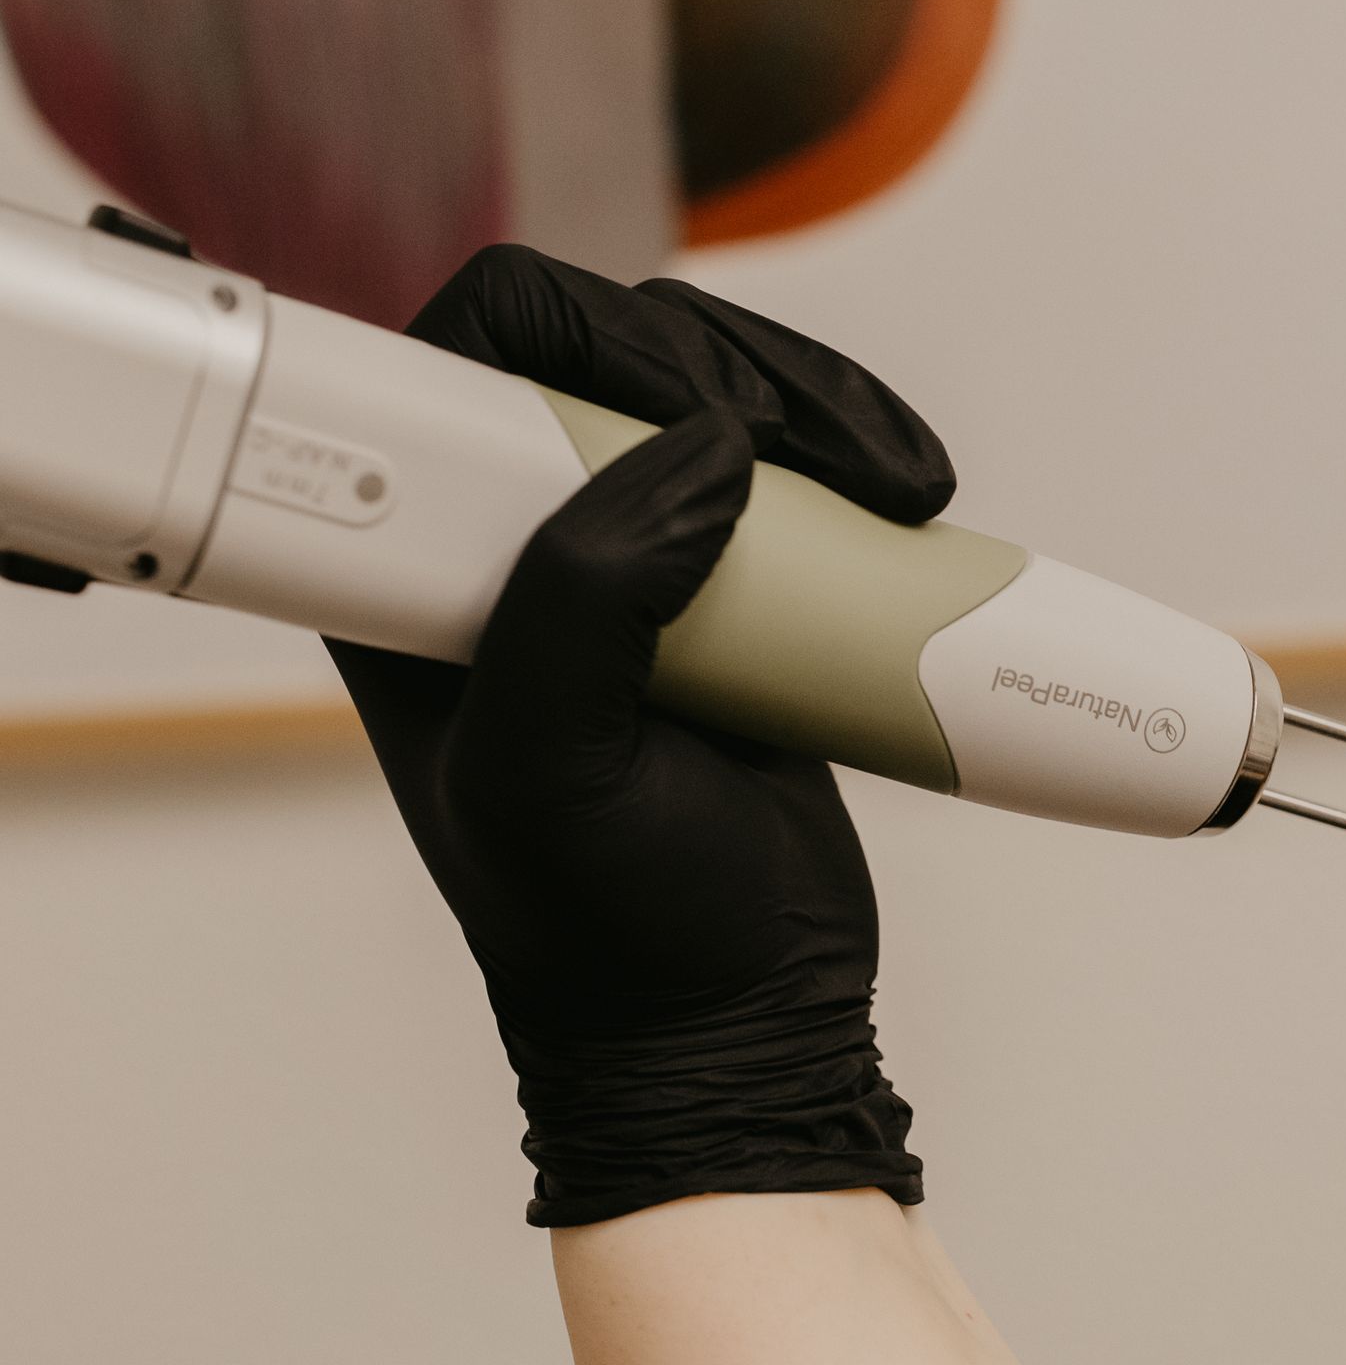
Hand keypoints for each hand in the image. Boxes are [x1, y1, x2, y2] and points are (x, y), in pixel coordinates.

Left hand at [328, 246, 954, 1227]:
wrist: (735, 1024)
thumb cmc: (609, 934)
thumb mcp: (550, 774)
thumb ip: (581, 601)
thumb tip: (699, 447)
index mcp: (416, 580)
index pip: (456, 368)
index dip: (570, 339)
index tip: (686, 407)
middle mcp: (511, 547)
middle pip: (605, 351)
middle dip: (733, 368)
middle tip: (822, 454)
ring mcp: (632, 558)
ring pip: (714, 392)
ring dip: (821, 407)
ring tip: (903, 489)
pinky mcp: (733, 584)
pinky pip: (791, 465)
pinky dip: (858, 455)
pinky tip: (910, 497)